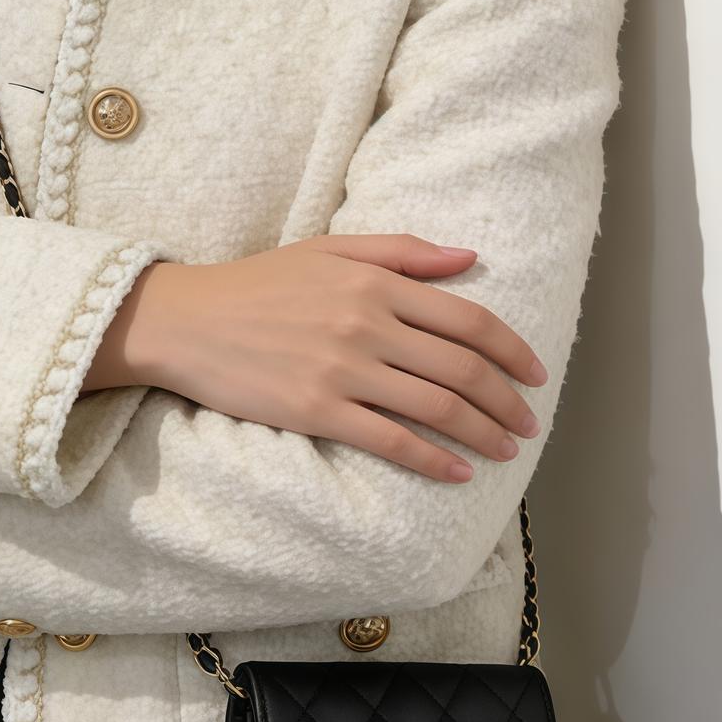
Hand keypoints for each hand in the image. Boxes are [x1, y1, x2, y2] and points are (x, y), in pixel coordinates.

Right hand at [84, 233, 547, 484]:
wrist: (187, 319)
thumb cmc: (259, 282)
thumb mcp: (330, 249)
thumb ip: (403, 251)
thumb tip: (469, 257)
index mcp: (375, 281)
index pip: (468, 318)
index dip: (512, 349)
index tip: (535, 373)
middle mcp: (367, 323)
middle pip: (462, 368)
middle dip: (507, 400)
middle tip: (528, 422)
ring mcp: (343, 369)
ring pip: (437, 408)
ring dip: (483, 433)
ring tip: (506, 449)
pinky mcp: (317, 411)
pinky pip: (392, 441)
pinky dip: (435, 461)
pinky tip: (458, 473)